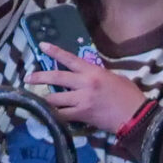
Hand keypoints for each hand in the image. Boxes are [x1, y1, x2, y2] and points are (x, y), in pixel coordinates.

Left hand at [27, 45, 146, 134]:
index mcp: (93, 72)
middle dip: (39, 77)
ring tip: (38, 99)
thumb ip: (95, 75)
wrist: (134, 116)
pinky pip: (62, 115)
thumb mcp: (112, 77)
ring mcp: (82, 100)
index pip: (70, 59)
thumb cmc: (128, 95)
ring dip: (46, 99)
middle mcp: (85, 84)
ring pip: (55, 98)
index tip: (42, 46)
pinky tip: (48, 114)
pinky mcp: (81, 115)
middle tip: (27, 77)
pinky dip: (54, 114)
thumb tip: (82, 76)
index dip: (55, 52)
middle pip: (56, 78)